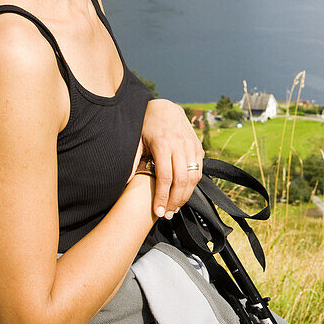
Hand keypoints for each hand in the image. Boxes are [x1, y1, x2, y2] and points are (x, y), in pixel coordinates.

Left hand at [140, 98, 203, 218]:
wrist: (165, 108)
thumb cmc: (148, 125)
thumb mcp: (137, 140)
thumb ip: (133, 160)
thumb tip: (124, 182)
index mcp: (163, 145)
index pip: (165, 177)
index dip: (162, 197)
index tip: (158, 212)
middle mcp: (180, 146)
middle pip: (181, 181)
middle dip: (175, 201)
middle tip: (167, 214)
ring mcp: (191, 146)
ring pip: (193, 178)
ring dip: (185, 196)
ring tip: (175, 208)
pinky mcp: (198, 148)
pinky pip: (199, 171)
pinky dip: (193, 185)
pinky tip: (184, 194)